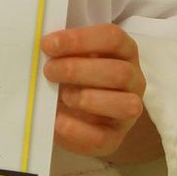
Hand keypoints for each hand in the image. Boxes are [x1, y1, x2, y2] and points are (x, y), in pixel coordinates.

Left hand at [41, 23, 160, 161]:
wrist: (74, 115)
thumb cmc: (73, 77)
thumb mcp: (71, 57)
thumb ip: (62, 51)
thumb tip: (43, 48)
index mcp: (124, 51)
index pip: (112, 38)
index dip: (80, 39)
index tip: (48, 45)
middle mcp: (133, 79)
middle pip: (118, 71)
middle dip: (78, 70)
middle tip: (49, 71)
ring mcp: (129, 109)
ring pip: (125, 104)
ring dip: (87, 99)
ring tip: (62, 96)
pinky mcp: (115, 137)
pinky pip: (103, 136)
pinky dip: (77, 130)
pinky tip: (57, 121)